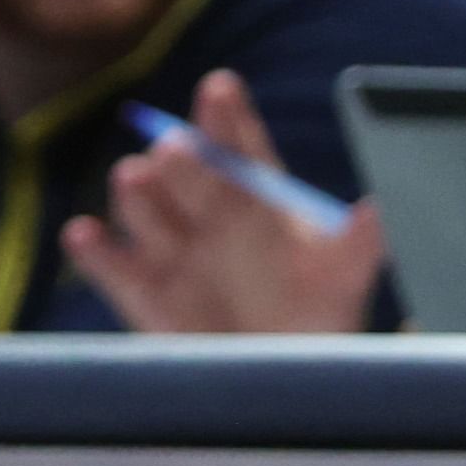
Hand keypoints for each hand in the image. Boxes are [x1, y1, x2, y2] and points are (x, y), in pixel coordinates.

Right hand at [62, 72, 385, 334]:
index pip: (237, 144)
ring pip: (144, 208)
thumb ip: (359, 244)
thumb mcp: (342, 277)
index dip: (226, 116)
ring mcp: (170, 248)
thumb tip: (381, 208)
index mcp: (253, 194)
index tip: (222, 88)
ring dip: (137, 193)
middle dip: (182, 159)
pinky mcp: (143, 292)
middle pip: (187, 172)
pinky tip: (84, 235)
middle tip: (179, 146)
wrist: (283, 377)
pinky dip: (95, 251)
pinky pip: (113, 267)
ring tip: (137, 179)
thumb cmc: (315, 313)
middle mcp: (205, 210)